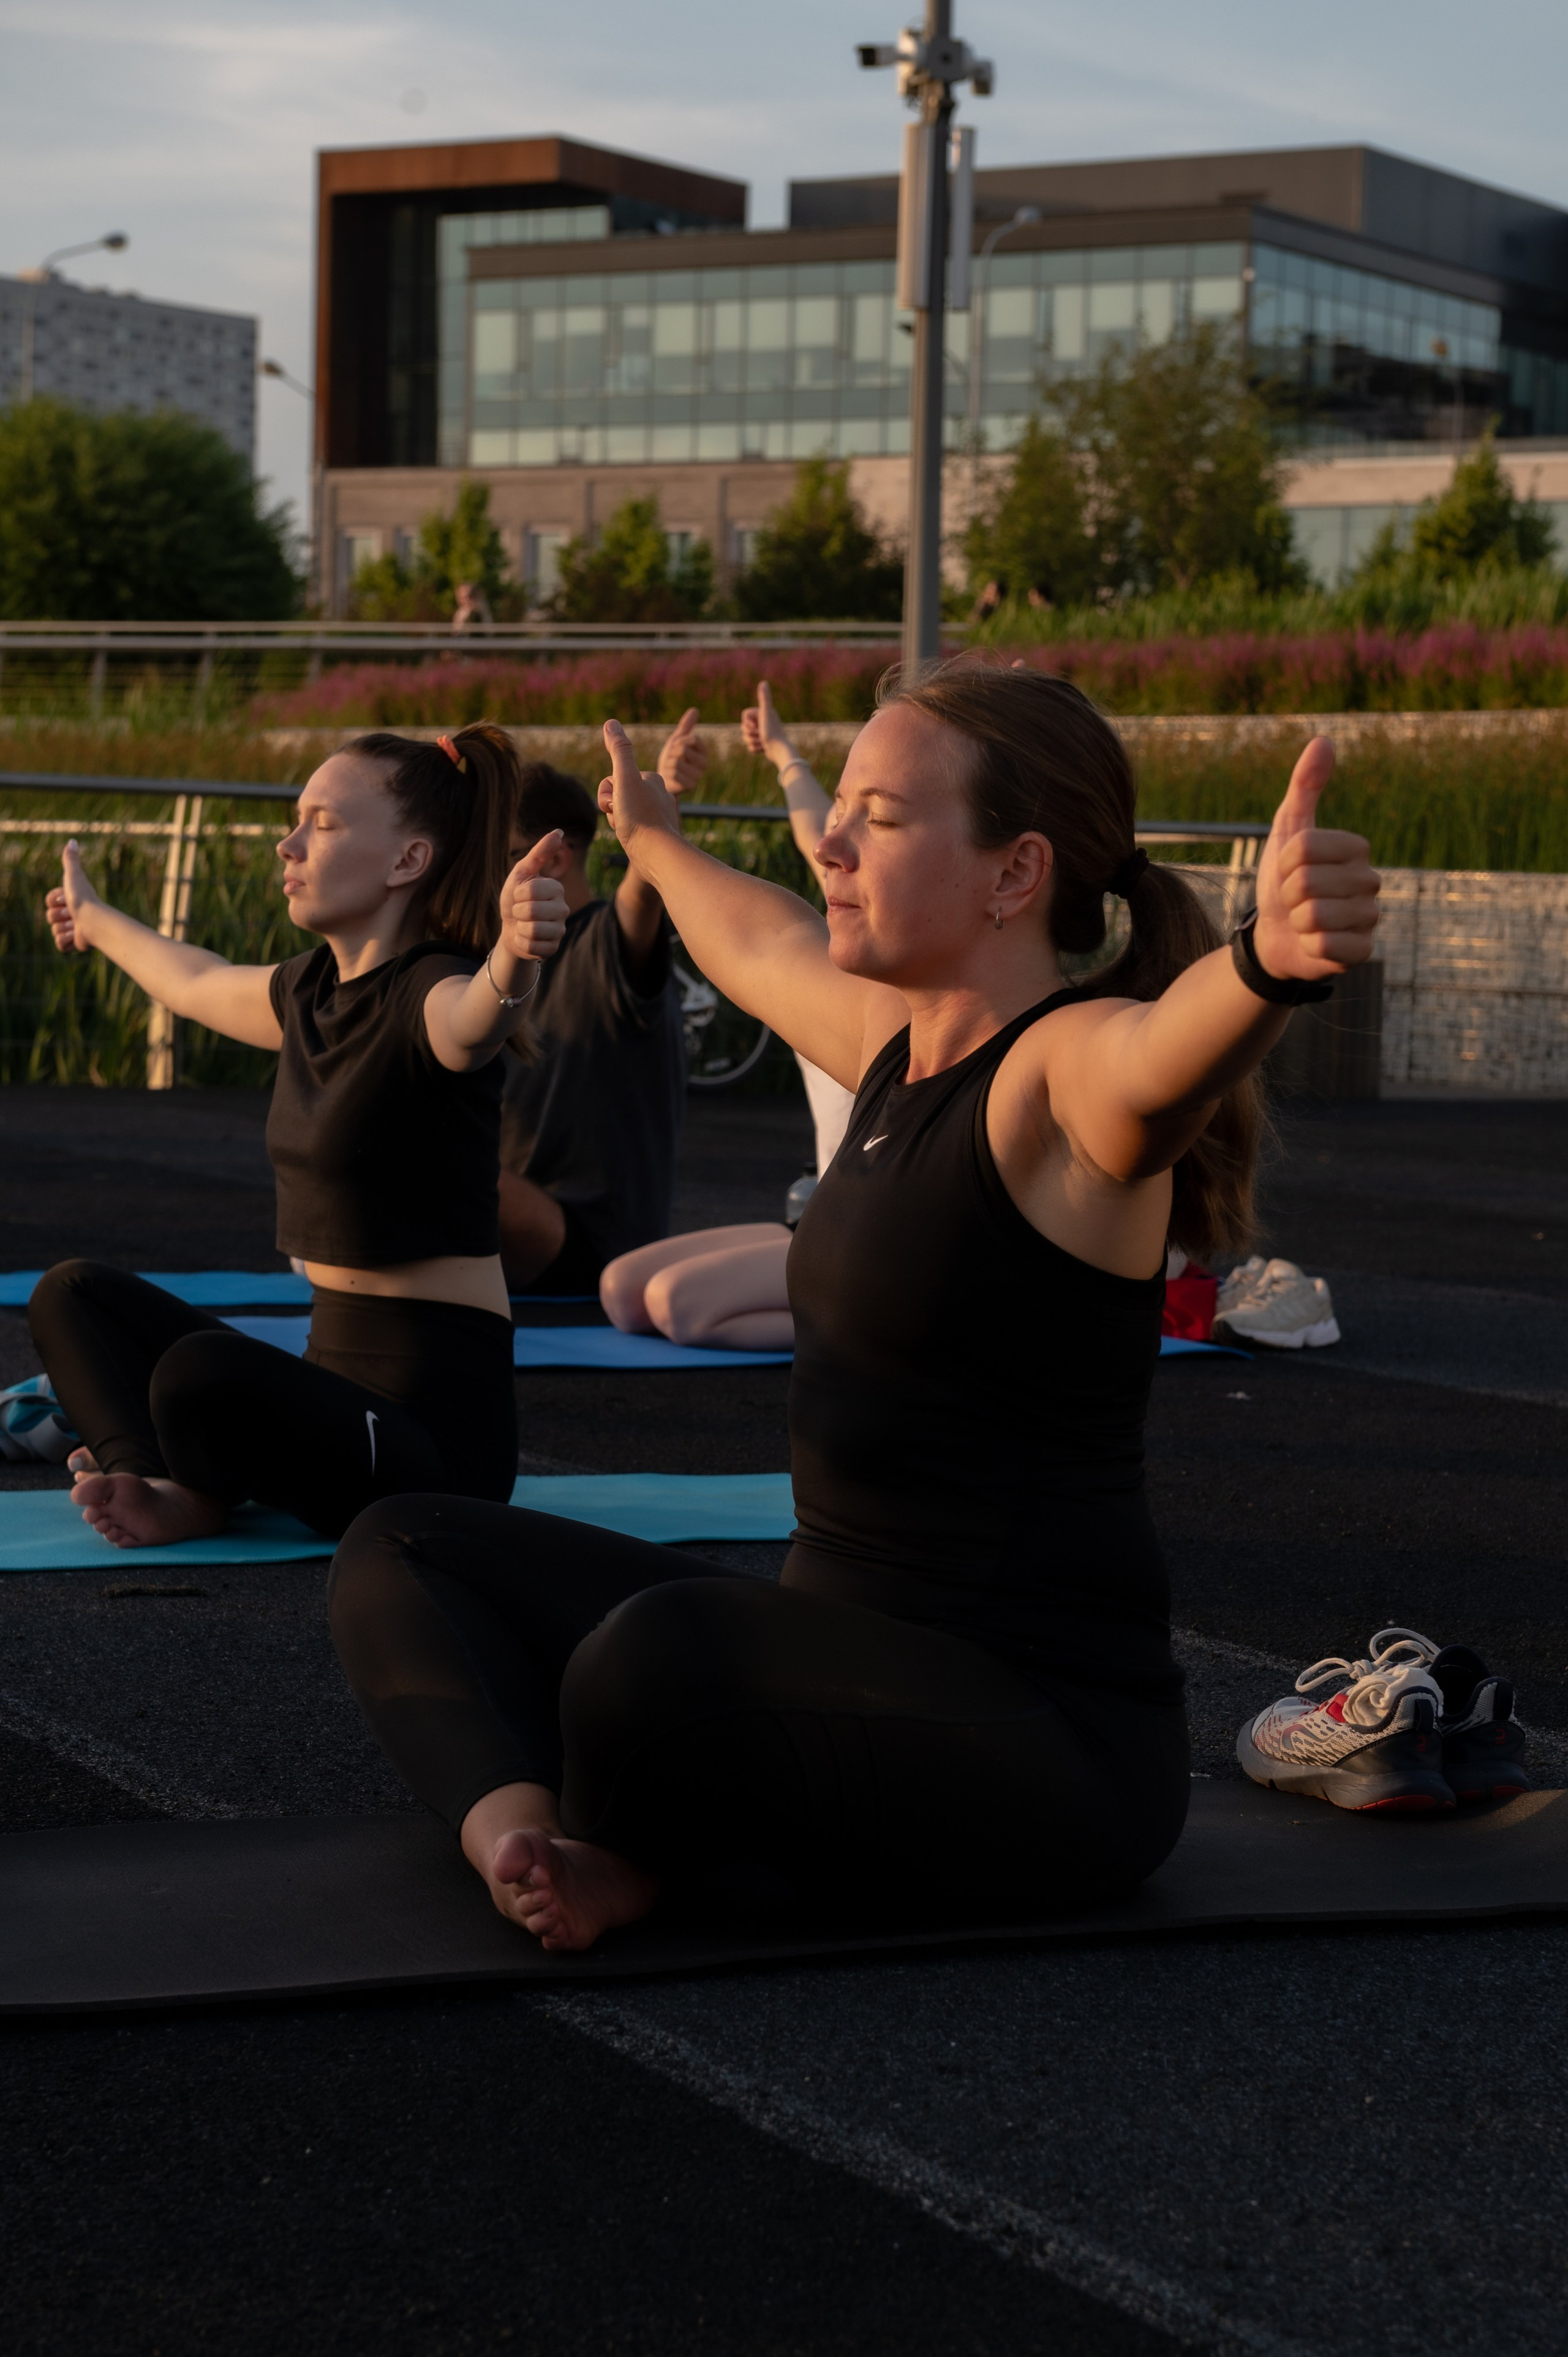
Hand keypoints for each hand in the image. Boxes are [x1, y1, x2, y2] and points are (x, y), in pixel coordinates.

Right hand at [45, 840, 103, 953]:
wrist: (94, 921)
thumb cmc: (84, 897)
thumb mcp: (74, 876)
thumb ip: (71, 860)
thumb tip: (72, 841)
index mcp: (70, 900)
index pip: (48, 902)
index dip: (54, 902)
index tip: (67, 899)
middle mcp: (72, 914)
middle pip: (50, 917)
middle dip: (60, 916)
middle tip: (72, 913)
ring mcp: (73, 930)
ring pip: (54, 931)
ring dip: (64, 928)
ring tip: (77, 925)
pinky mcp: (75, 945)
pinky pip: (60, 945)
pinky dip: (66, 941)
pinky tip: (77, 937)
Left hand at [497, 831, 569, 966]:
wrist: (510, 926)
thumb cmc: (516, 897)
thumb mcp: (522, 873)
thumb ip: (540, 853)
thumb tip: (559, 832)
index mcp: (557, 889)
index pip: (532, 891)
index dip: (517, 894)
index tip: (519, 895)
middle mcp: (563, 909)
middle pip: (532, 911)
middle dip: (517, 911)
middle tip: (520, 911)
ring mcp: (559, 930)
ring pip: (533, 931)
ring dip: (519, 927)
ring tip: (523, 924)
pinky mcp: (553, 948)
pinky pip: (533, 947)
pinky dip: (521, 942)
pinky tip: (525, 937)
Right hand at [597, 718, 683, 852]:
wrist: (658, 855)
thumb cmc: (640, 817)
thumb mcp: (625, 778)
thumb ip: (619, 750)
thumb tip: (611, 723)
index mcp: (652, 779)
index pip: (614, 779)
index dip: (607, 793)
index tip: (618, 804)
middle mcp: (657, 794)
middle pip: (617, 795)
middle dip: (612, 808)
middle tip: (622, 819)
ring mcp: (656, 814)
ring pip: (622, 812)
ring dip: (617, 821)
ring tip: (628, 831)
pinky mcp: (654, 832)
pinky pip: (631, 828)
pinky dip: (626, 833)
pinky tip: (633, 840)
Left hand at [656, 706, 706, 797]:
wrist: (665, 780)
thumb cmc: (672, 758)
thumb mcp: (677, 740)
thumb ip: (686, 726)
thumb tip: (695, 710)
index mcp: (704, 751)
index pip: (693, 738)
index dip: (679, 741)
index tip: (676, 747)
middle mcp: (704, 764)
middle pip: (682, 749)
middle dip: (671, 753)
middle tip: (671, 760)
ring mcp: (698, 776)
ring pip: (676, 762)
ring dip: (667, 764)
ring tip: (670, 769)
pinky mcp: (690, 786)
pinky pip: (673, 773)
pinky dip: (667, 774)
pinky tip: (669, 778)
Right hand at [740, 680, 797, 772]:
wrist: (779, 750)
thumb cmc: (772, 731)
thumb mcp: (766, 713)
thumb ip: (765, 698)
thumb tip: (763, 682)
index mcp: (763, 713)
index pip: (744, 715)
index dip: (747, 722)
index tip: (756, 725)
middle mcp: (763, 721)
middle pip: (744, 727)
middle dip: (749, 733)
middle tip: (760, 734)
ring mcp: (763, 733)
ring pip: (746, 737)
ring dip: (752, 741)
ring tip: (763, 742)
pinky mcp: (762, 744)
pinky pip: (750, 746)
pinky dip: (756, 749)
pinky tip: (764, 748)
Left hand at [1251, 738, 1379, 982]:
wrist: (1275, 934)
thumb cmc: (1283, 879)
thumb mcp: (1288, 829)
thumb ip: (1305, 786)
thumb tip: (1324, 739)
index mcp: (1356, 849)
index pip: (1304, 848)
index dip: (1284, 861)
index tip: (1289, 869)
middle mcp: (1370, 882)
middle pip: (1308, 882)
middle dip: (1288, 893)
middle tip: (1294, 899)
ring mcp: (1369, 919)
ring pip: (1315, 915)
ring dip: (1296, 921)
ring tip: (1303, 921)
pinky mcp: (1362, 951)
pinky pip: (1327, 946)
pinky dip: (1309, 946)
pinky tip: (1314, 943)